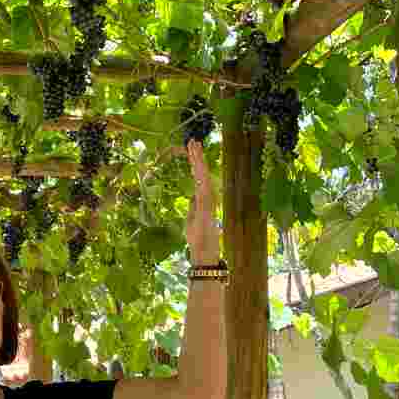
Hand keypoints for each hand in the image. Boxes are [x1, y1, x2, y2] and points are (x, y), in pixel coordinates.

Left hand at [184, 141, 221, 265]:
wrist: (204, 257)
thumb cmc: (199, 241)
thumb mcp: (192, 221)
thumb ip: (193, 208)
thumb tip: (193, 196)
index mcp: (202, 201)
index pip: (198, 177)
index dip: (195, 163)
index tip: (191, 148)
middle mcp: (207, 200)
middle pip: (201, 175)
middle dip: (197, 158)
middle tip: (192, 141)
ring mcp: (208, 205)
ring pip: (203, 180)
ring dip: (199, 165)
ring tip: (195, 149)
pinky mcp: (207, 212)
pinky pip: (204, 192)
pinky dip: (202, 181)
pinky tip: (199, 170)